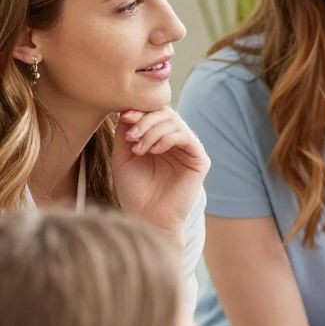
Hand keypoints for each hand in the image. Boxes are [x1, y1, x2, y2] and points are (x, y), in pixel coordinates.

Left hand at [111, 106, 208, 236]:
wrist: (146, 219)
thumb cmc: (134, 191)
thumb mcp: (123, 155)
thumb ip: (125, 130)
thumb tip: (128, 107)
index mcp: (159, 139)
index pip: (154, 112)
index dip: (140, 110)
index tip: (124, 118)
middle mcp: (176, 142)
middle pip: (165, 112)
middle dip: (145, 120)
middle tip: (131, 136)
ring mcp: (189, 150)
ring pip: (175, 122)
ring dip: (152, 130)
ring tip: (139, 148)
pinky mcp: (200, 161)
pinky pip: (186, 137)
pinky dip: (167, 138)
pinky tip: (154, 151)